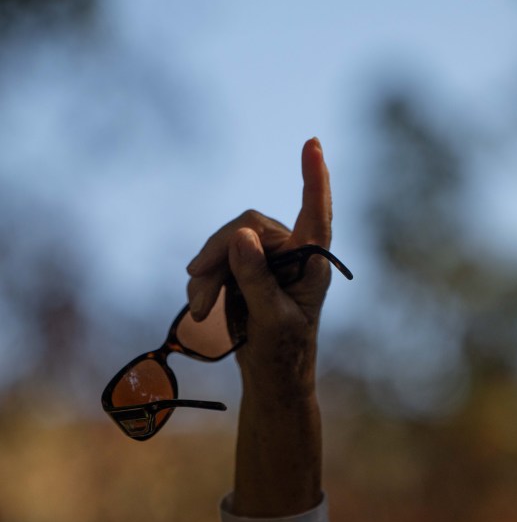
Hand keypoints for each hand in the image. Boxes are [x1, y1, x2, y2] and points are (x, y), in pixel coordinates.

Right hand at [186, 137, 332, 399]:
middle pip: (247, 226)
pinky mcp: (245, 268)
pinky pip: (216, 258)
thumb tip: (241, 234)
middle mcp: (291, 252)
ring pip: (226, 242)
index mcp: (311, 261)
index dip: (314, 177)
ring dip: (207, 274)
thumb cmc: (283, 353)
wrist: (269, 378)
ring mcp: (266, 258)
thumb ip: (256, 277)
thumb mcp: (271, 319)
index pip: (315, 212)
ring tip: (200, 309)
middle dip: (218, 255)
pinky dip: (203, 281)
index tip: (312, 143)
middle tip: (197, 285)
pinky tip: (200, 307)